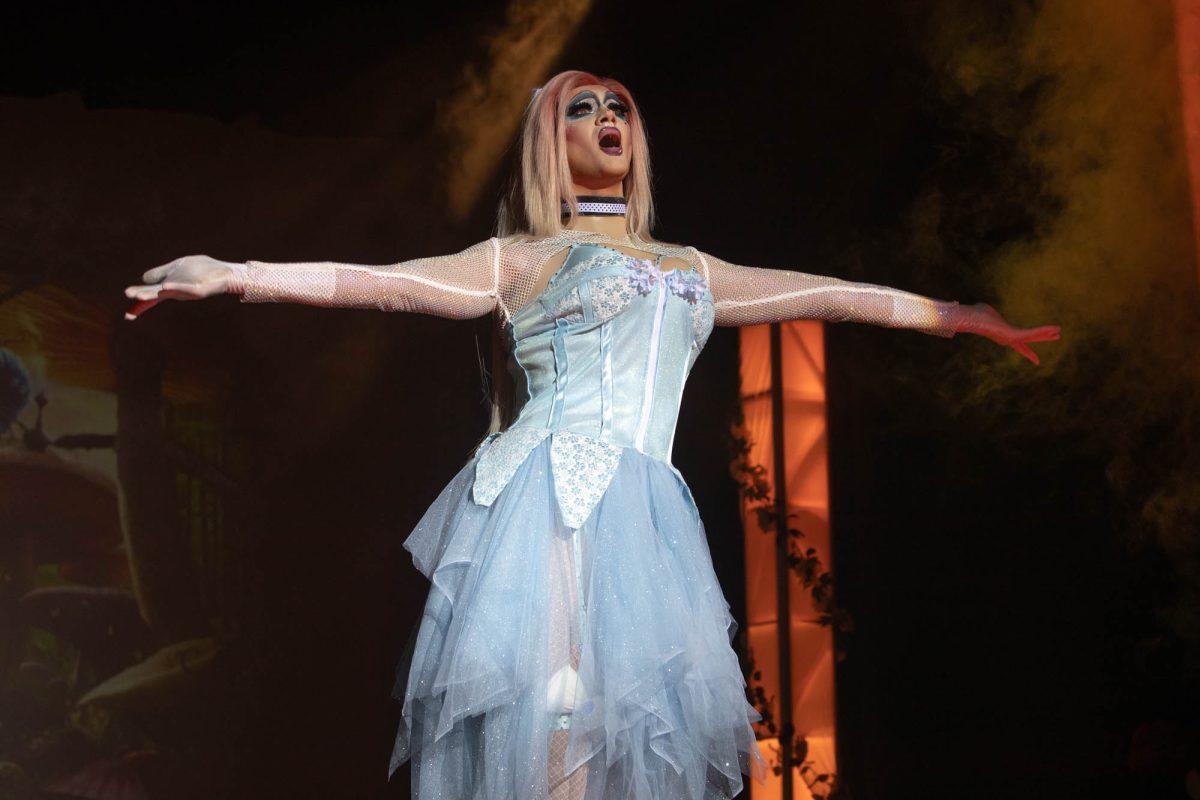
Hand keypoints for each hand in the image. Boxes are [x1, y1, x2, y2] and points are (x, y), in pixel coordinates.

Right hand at [124, 255, 242, 319]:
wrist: (225, 272)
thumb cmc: (201, 269)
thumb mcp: (177, 267)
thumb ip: (161, 272)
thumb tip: (143, 279)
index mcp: (169, 286)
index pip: (150, 295)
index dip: (139, 305)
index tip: (127, 317)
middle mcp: (176, 291)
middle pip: (155, 295)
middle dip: (142, 296)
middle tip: (128, 297)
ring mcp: (186, 290)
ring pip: (167, 293)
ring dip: (152, 293)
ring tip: (139, 296)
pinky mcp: (198, 289)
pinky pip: (185, 288)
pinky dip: (175, 287)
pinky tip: (165, 286)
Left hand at [955, 302, 1060, 365]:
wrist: (968, 318)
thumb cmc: (974, 314)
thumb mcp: (984, 310)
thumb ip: (987, 310)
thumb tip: (981, 307)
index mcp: (1003, 334)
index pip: (1019, 343)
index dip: (1027, 351)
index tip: (1035, 360)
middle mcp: (1008, 339)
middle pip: (1029, 340)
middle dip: (1043, 338)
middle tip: (1056, 337)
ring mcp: (1010, 338)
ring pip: (1032, 336)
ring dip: (1046, 333)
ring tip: (1059, 331)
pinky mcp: (1013, 335)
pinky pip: (1031, 333)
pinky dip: (1043, 330)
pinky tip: (1054, 328)